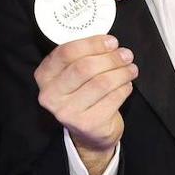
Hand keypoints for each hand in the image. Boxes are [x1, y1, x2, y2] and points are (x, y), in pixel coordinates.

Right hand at [34, 35, 136, 174]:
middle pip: (84, 68)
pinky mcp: (88, 124)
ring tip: (131, 68)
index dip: (92, 44)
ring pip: (101, 83)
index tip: (111, 41)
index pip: (66, 53)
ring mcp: (68, 112)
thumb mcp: (71, 75)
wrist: (87, 133)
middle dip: (110, 58)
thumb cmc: (81, 94)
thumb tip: (109, 42)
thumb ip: (81, 57)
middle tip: (126, 55)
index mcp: (44, 76)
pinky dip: (124, 88)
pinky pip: (113, 99)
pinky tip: (126, 85)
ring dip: (121, 72)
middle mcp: (51, 95)